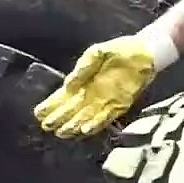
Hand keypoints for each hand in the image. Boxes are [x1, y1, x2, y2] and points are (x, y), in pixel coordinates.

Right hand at [33, 26, 178, 137]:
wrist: (144, 52)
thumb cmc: (119, 49)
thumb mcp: (96, 52)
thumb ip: (83, 68)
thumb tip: (68, 84)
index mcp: (82, 82)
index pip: (62, 97)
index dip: (51, 105)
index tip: (39, 113)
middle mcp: (91, 95)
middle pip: (72, 110)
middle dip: (59, 118)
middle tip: (47, 126)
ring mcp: (105, 101)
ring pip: (86, 117)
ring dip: (74, 125)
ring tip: (63, 132)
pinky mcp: (120, 104)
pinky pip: (106, 117)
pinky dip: (95, 124)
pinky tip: (84, 129)